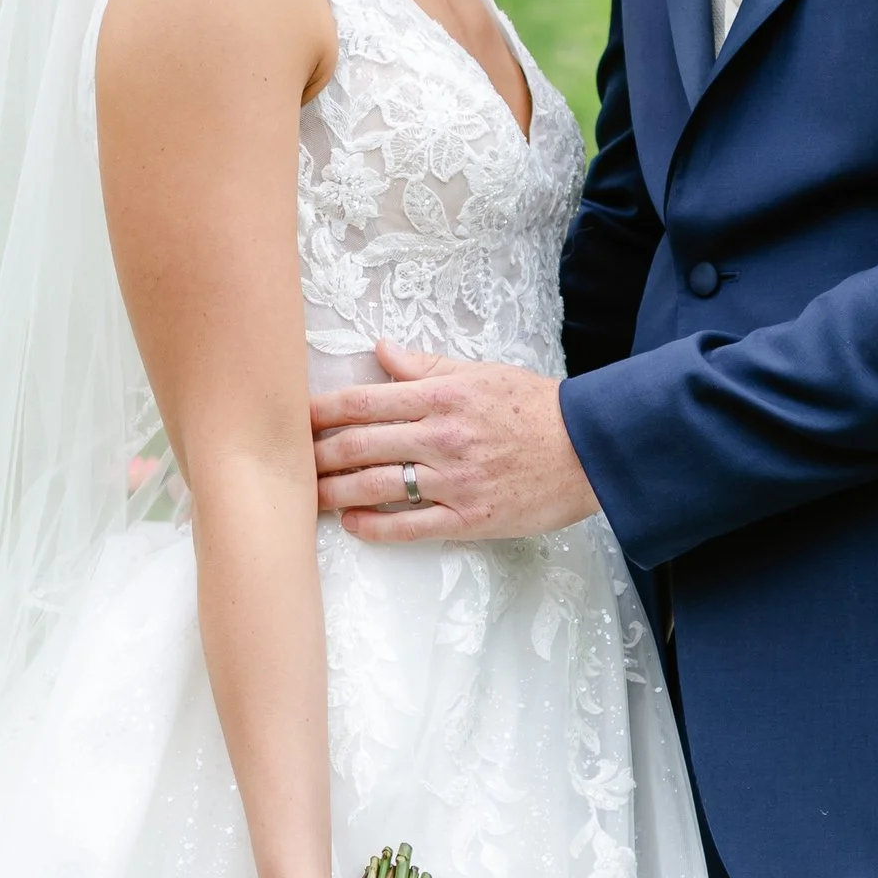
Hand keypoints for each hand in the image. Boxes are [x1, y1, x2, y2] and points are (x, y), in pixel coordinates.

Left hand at [311, 345, 597, 543]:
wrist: (590, 449)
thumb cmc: (535, 407)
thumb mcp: (480, 373)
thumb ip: (424, 366)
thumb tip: (380, 350)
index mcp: (440, 397)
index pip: (362, 401)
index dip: (319, 411)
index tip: (290, 416)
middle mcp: (440, 438)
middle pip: (357, 446)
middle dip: (315, 455)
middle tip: (286, 461)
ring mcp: (453, 481)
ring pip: (374, 487)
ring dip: (332, 493)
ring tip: (306, 496)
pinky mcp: (468, 518)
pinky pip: (408, 526)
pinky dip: (373, 527)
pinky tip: (351, 523)